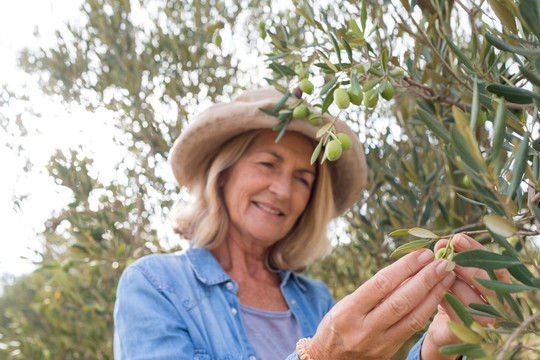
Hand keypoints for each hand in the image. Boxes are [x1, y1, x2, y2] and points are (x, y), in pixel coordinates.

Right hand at [306, 249, 455, 359]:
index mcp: (348, 311)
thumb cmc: (337, 324)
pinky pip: (413, 329)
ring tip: (447, 276)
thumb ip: (373, 292)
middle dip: (425, 279)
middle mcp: (364, 330)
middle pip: (401, 301)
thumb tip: (407, 269)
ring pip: (413, 317)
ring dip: (433, 295)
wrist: (329, 359)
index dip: (405, 267)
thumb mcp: (346, 304)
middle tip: (442, 262)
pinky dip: (427, 310)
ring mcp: (378, 344)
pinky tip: (437, 296)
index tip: (422, 254)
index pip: (381, 284)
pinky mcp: (390, 353)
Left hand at [421, 233, 510, 358]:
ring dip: (448, 282)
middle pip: (484, 279)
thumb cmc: (452, 294)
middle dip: (460, 264)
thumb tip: (442, 243)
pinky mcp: (467, 334)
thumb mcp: (451, 274)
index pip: (495, 266)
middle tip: (444, 256)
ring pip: (466, 295)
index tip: (457, 239)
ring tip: (435, 276)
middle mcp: (498, 306)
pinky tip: (432, 292)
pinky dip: (441, 297)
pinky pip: (452, 310)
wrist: (445, 327)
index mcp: (499, 288)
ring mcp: (484, 321)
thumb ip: (448, 258)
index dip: (476, 250)